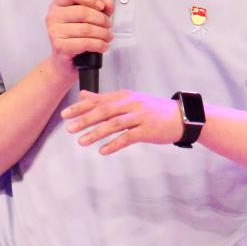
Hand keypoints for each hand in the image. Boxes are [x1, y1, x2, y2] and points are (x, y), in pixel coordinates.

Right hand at [45, 0, 114, 74]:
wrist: (64, 63)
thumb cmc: (75, 39)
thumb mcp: (89, 20)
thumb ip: (100, 9)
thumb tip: (108, 3)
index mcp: (58, 5)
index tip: (101, 6)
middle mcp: (53, 17)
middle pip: (83, 12)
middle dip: (101, 19)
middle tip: (108, 25)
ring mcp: (55, 32)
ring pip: (87, 28)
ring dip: (103, 33)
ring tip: (107, 37)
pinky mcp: (60, 47)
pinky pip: (85, 43)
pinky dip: (99, 45)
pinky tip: (103, 46)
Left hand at [61, 89, 183, 154]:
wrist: (181, 117)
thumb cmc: (153, 110)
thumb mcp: (129, 100)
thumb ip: (105, 98)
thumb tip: (83, 94)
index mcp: (124, 96)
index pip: (99, 100)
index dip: (81, 107)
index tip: (66, 114)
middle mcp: (131, 104)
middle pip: (104, 110)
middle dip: (85, 119)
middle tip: (69, 128)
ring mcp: (139, 117)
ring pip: (114, 124)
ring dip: (96, 133)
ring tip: (81, 142)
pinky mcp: (147, 130)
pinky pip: (128, 137)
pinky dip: (114, 144)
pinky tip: (103, 151)